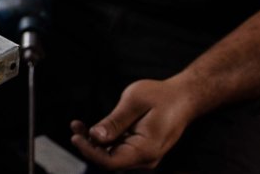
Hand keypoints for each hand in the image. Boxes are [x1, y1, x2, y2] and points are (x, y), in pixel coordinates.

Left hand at [69, 78, 197, 170]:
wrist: (184, 97)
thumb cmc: (162, 97)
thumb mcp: (135, 102)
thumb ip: (115, 121)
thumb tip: (95, 137)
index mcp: (146, 150)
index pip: (111, 163)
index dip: (90, 153)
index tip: (75, 137)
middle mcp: (145, 159)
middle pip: (109, 162)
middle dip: (89, 147)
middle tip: (75, 127)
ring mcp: (143, 156)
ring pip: (112, 157)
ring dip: (93, 144)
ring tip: (78, 126)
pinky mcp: (139, 151)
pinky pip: (117, 150)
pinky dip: (103, 141)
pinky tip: (90, 129)